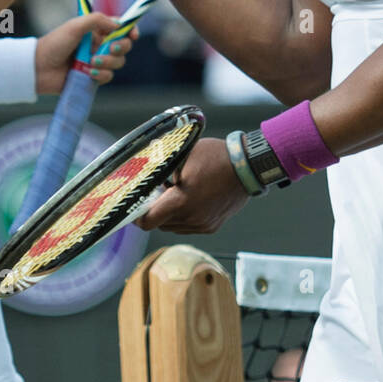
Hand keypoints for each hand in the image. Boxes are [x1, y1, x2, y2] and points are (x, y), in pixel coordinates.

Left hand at [33, 11, 133, 93]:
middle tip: (110, 48)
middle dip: (120, 47)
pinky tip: (88, 72)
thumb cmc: (54, 44)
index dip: (130, 31)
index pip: (120, 28)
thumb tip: (119, 25)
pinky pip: (108, 76)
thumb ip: (97, 20)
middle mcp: (99, 45)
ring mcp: (97, 61)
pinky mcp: (93, 76)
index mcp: (96, 30)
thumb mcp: (75, 26)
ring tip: (91, 62)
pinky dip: (101, 74)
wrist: (39, 68)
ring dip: (108, 62)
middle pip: (123, 46)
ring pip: (118, 62)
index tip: (132, 35)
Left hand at [135, 137, 250, 233]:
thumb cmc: (215, 156)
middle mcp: (191, 218)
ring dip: (170, 214)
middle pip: (160, 224)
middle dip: (155, 211)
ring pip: (174, 226)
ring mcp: (203, 224)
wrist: (247, 166)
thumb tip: (145, 174)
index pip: (148, 221)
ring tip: (176, 193)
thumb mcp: (183, 155)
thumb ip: (161, 168)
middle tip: (158, 192)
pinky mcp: (212, 226)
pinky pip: (188, 226)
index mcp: (181, 201)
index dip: (137, 216)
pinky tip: (190, 198)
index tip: (135, 206)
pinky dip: (184, 216)